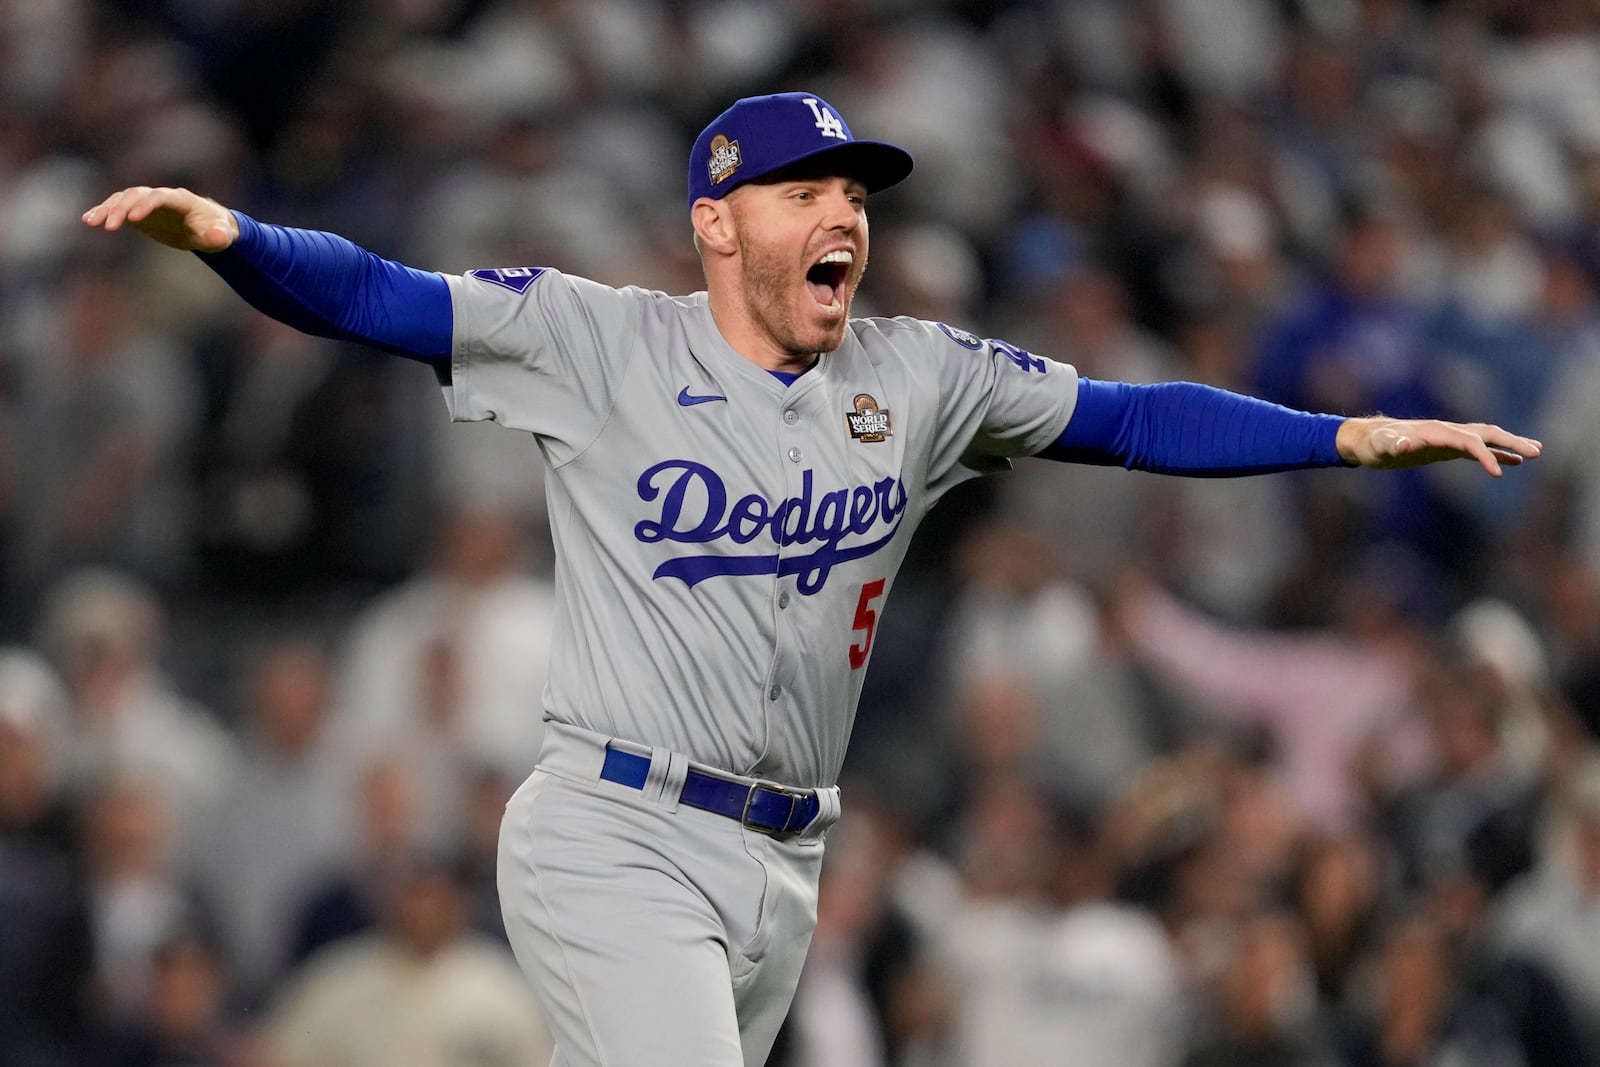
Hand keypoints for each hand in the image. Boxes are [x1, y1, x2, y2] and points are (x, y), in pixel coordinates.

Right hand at [81, 186, 237, 251]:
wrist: (207, 228)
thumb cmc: (215, 230)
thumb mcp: (221, 236)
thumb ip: (219, 236)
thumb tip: (219, 237)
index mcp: (181, 199)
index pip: (161, 197)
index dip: (147, 205)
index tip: (134, 220)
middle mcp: (160, 197)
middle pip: (137, 195)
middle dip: (122, 208)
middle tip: (109, 227)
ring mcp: (147, 203)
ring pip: (123, 199)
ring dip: (106, 209)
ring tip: (90, 222)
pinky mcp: (138, 212)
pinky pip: (118, 208)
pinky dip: (104, 212)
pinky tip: (88, 220)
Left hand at [1335, 416, 1540, 476]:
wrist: (1366, 440)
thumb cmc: (1372, 444)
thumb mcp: (1379, 447)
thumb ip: (1391, 444)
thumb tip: (1404, 444)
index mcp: (1435, 431)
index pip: (1468, 441)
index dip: (1485, 455)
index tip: (1499, 474)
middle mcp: (1446, 431)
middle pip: (1485, 433)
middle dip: (1511, 442)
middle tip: (1537, 452)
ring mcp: (1447, 438)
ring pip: (1485, 438)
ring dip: (1509, 445)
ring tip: (1535, 453)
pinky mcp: (1445, 448)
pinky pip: (1476, 449)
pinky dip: (1495, 454)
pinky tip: (1512, 463)